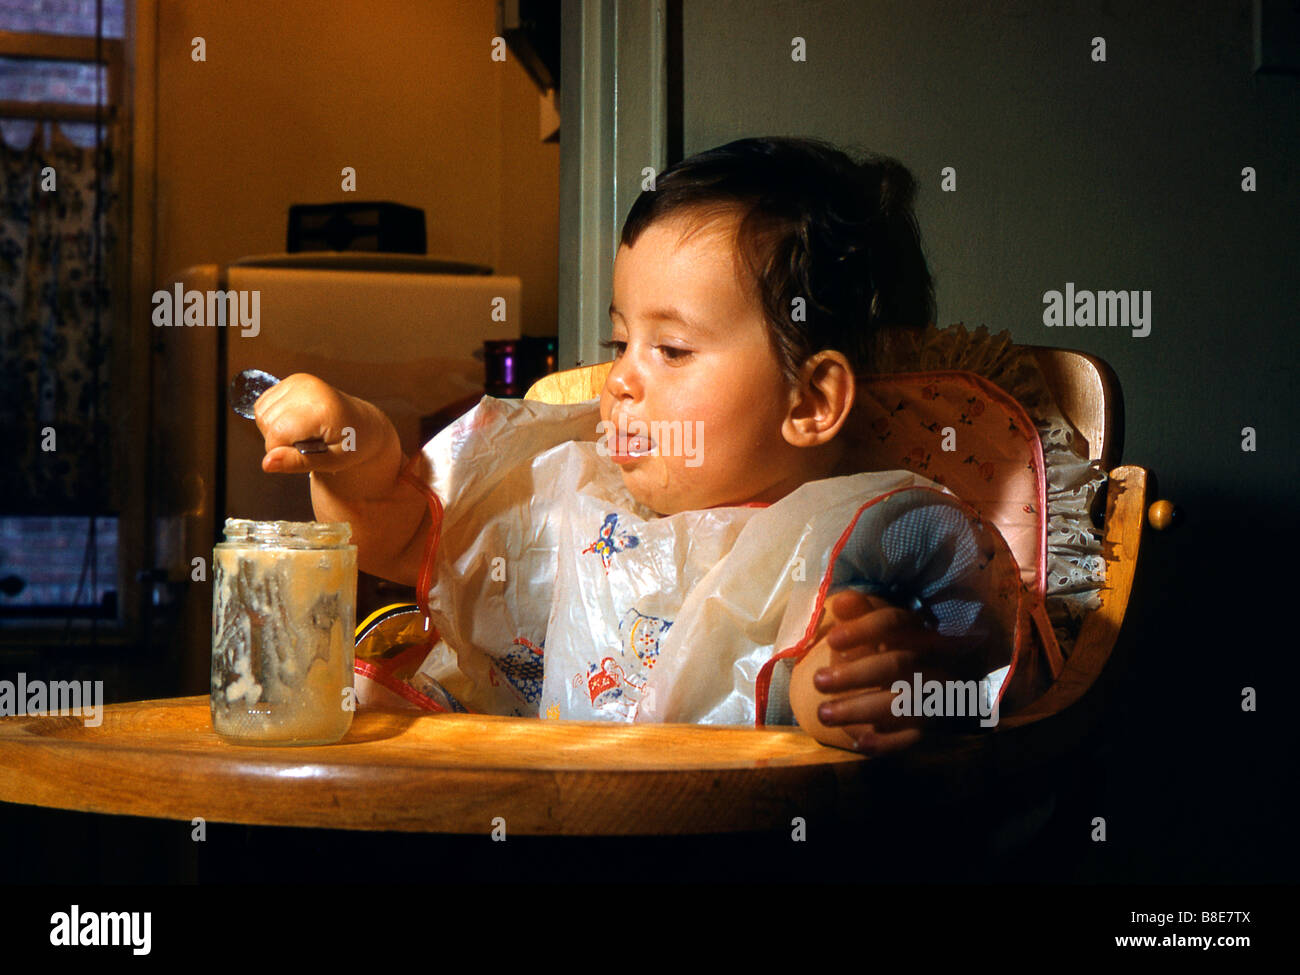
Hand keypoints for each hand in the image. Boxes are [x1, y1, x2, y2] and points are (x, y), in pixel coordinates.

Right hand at [253, 373, 390, 474]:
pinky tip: (296, 423)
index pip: (276, 434)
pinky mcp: (294, 380)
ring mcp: (300, 381)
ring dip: (275, 429)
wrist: (365, 425)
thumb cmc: (353, 444)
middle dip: (280, 441)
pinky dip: (273, 417)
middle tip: (309, 442)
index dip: (283, 452)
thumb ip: (297, 463)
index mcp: (321, 409)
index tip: (307, 452)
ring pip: (262, 413)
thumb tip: (267, 463)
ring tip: (304, 433)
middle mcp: (308, 389)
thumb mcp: (330, 462)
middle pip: (267, 423)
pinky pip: (264, 403)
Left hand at [792, 589, 978, 754]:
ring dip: (859, 709)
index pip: (894, 623)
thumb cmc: (883, 649)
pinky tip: (858, 742)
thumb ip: (857, 614)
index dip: (863, 630)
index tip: (831, 641)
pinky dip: (886, 742)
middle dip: (854, 675)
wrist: (914, 684)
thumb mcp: (870, 629)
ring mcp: (932, 696)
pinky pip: (911, 738)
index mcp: (914, 630)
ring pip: (902, 704)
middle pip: (896, 665)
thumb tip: (841, 601)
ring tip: (823, 713)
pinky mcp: (927, 727)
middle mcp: (929, 661)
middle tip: (817, 682)